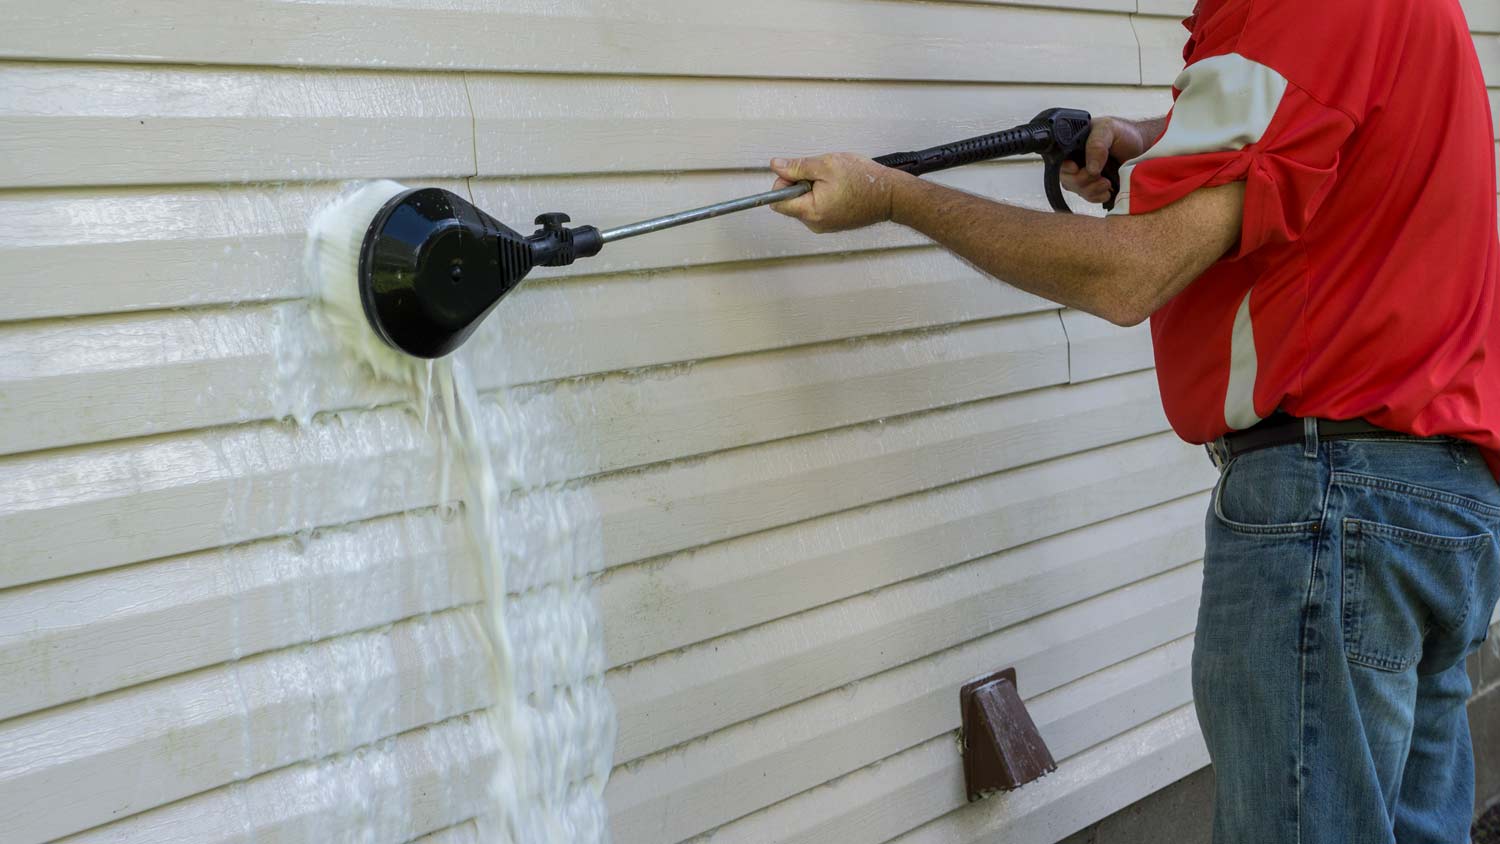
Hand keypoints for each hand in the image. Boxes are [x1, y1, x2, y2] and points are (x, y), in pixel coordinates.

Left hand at [768, 153, 909, 232]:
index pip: (777, 202)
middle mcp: (815, 224)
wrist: (891, 195)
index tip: (798, 173)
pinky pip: (817, 207)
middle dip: (800, 184)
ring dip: (813, 189)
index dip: (783, 183)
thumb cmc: (864, 180)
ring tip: (834, 183)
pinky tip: (839, 189)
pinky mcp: (832, 223)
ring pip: (804, 203)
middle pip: (790, 202)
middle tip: (822, 176)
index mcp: (811, 211)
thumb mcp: (827, 165)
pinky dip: (823, 195)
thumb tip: (776, 166)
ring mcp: (824, 225)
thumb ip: (797, 167)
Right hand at [1059, 117, 1148, 205]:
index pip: (1059, 161)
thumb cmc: (1124, 134)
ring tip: (1107, 182)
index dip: (1065, 168)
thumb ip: (1097, 144)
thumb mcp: (1109, 129)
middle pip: (1066, 179)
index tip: (1077, 169)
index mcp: (1074, 145)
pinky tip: (1108, 190)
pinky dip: (1097, 196)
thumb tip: (1089, 169)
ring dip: (1091, 189)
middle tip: (1098, 175)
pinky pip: (1088, 198)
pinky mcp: (1095, 188)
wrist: (1143, 147)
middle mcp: (1076, 161)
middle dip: (1082, 180)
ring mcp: (1084, 176)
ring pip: (1077, 190)